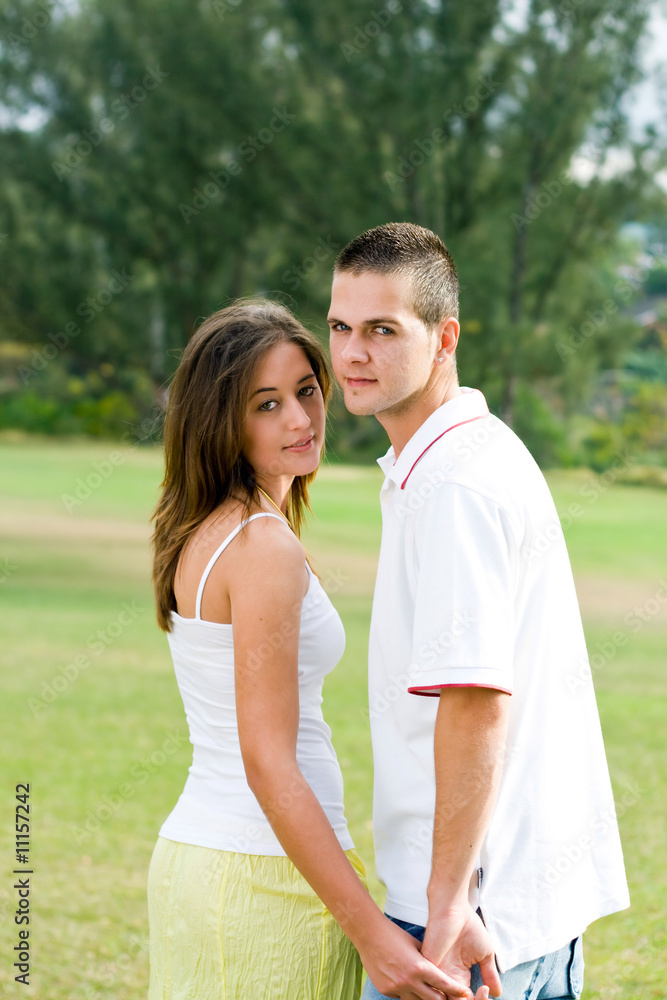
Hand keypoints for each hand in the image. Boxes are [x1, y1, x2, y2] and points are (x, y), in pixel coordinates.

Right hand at [358, 918, 478, 999]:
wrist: (369, 934)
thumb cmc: (394, 935)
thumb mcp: (416, 945)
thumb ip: (428, 960)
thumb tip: (438, 971)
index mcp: (420, 967)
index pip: (444, 984)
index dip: (457, 991)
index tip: (465, 993)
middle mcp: (409, 981)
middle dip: (441, 998)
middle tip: (444, 994)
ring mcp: (396, 987)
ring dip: (423, 997)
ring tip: (424, 988)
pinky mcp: (386, 990)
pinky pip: (401, 997)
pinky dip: (406, 992)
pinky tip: (403, 980)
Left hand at [421, 902, 501, 998]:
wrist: (453, 908)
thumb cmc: (468, 926)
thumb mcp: (484, 954)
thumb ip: (489, 974)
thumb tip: (496, 993)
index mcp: (459, 977)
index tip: (485, 991)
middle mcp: (447, 978)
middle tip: (481, 993)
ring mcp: (436, 973)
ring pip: (444, 998)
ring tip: (471, 994)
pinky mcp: (428, 967)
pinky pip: (435, 988)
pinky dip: (452, 993)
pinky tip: (463, 989)